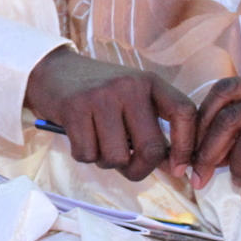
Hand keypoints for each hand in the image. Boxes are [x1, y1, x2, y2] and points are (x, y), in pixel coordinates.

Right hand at [24, 47, 196, 179]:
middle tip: (128, 167)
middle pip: (151, 148)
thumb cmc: (99, 94)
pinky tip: (80, 137)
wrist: (53, 71)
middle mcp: (129, 86)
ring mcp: (101, 96)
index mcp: (150, 82)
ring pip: (117, 157)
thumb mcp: (131, 100)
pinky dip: (84, 155)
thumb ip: (153, 129)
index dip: (187, 146)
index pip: (184, 112)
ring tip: (99, 143)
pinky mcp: (75, 108)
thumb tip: (174, 168)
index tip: (178, 169)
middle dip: (140, 169)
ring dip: (107, 162)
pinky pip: (87, 154)